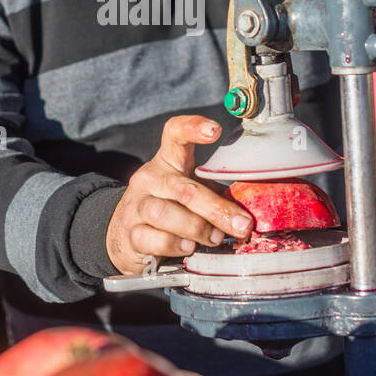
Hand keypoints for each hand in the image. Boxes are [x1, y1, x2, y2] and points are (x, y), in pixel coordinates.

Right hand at [105, 115, 252, 275]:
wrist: (127, 237)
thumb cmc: (171, 210)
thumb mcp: (191, 194)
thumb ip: (215, 196)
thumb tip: (249, 212)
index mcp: (168, 162)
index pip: (174, 134)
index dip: (193, 127)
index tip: (214, 130)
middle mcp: (149, 179)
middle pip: (183, 189)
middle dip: (216, 209)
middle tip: (241, 225)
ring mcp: (136, 206)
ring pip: (164, 213)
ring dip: (196, 228)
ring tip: (214, 238)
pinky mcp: (130, 234)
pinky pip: (153, 239)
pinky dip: (175, 245)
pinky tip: (188, 247)